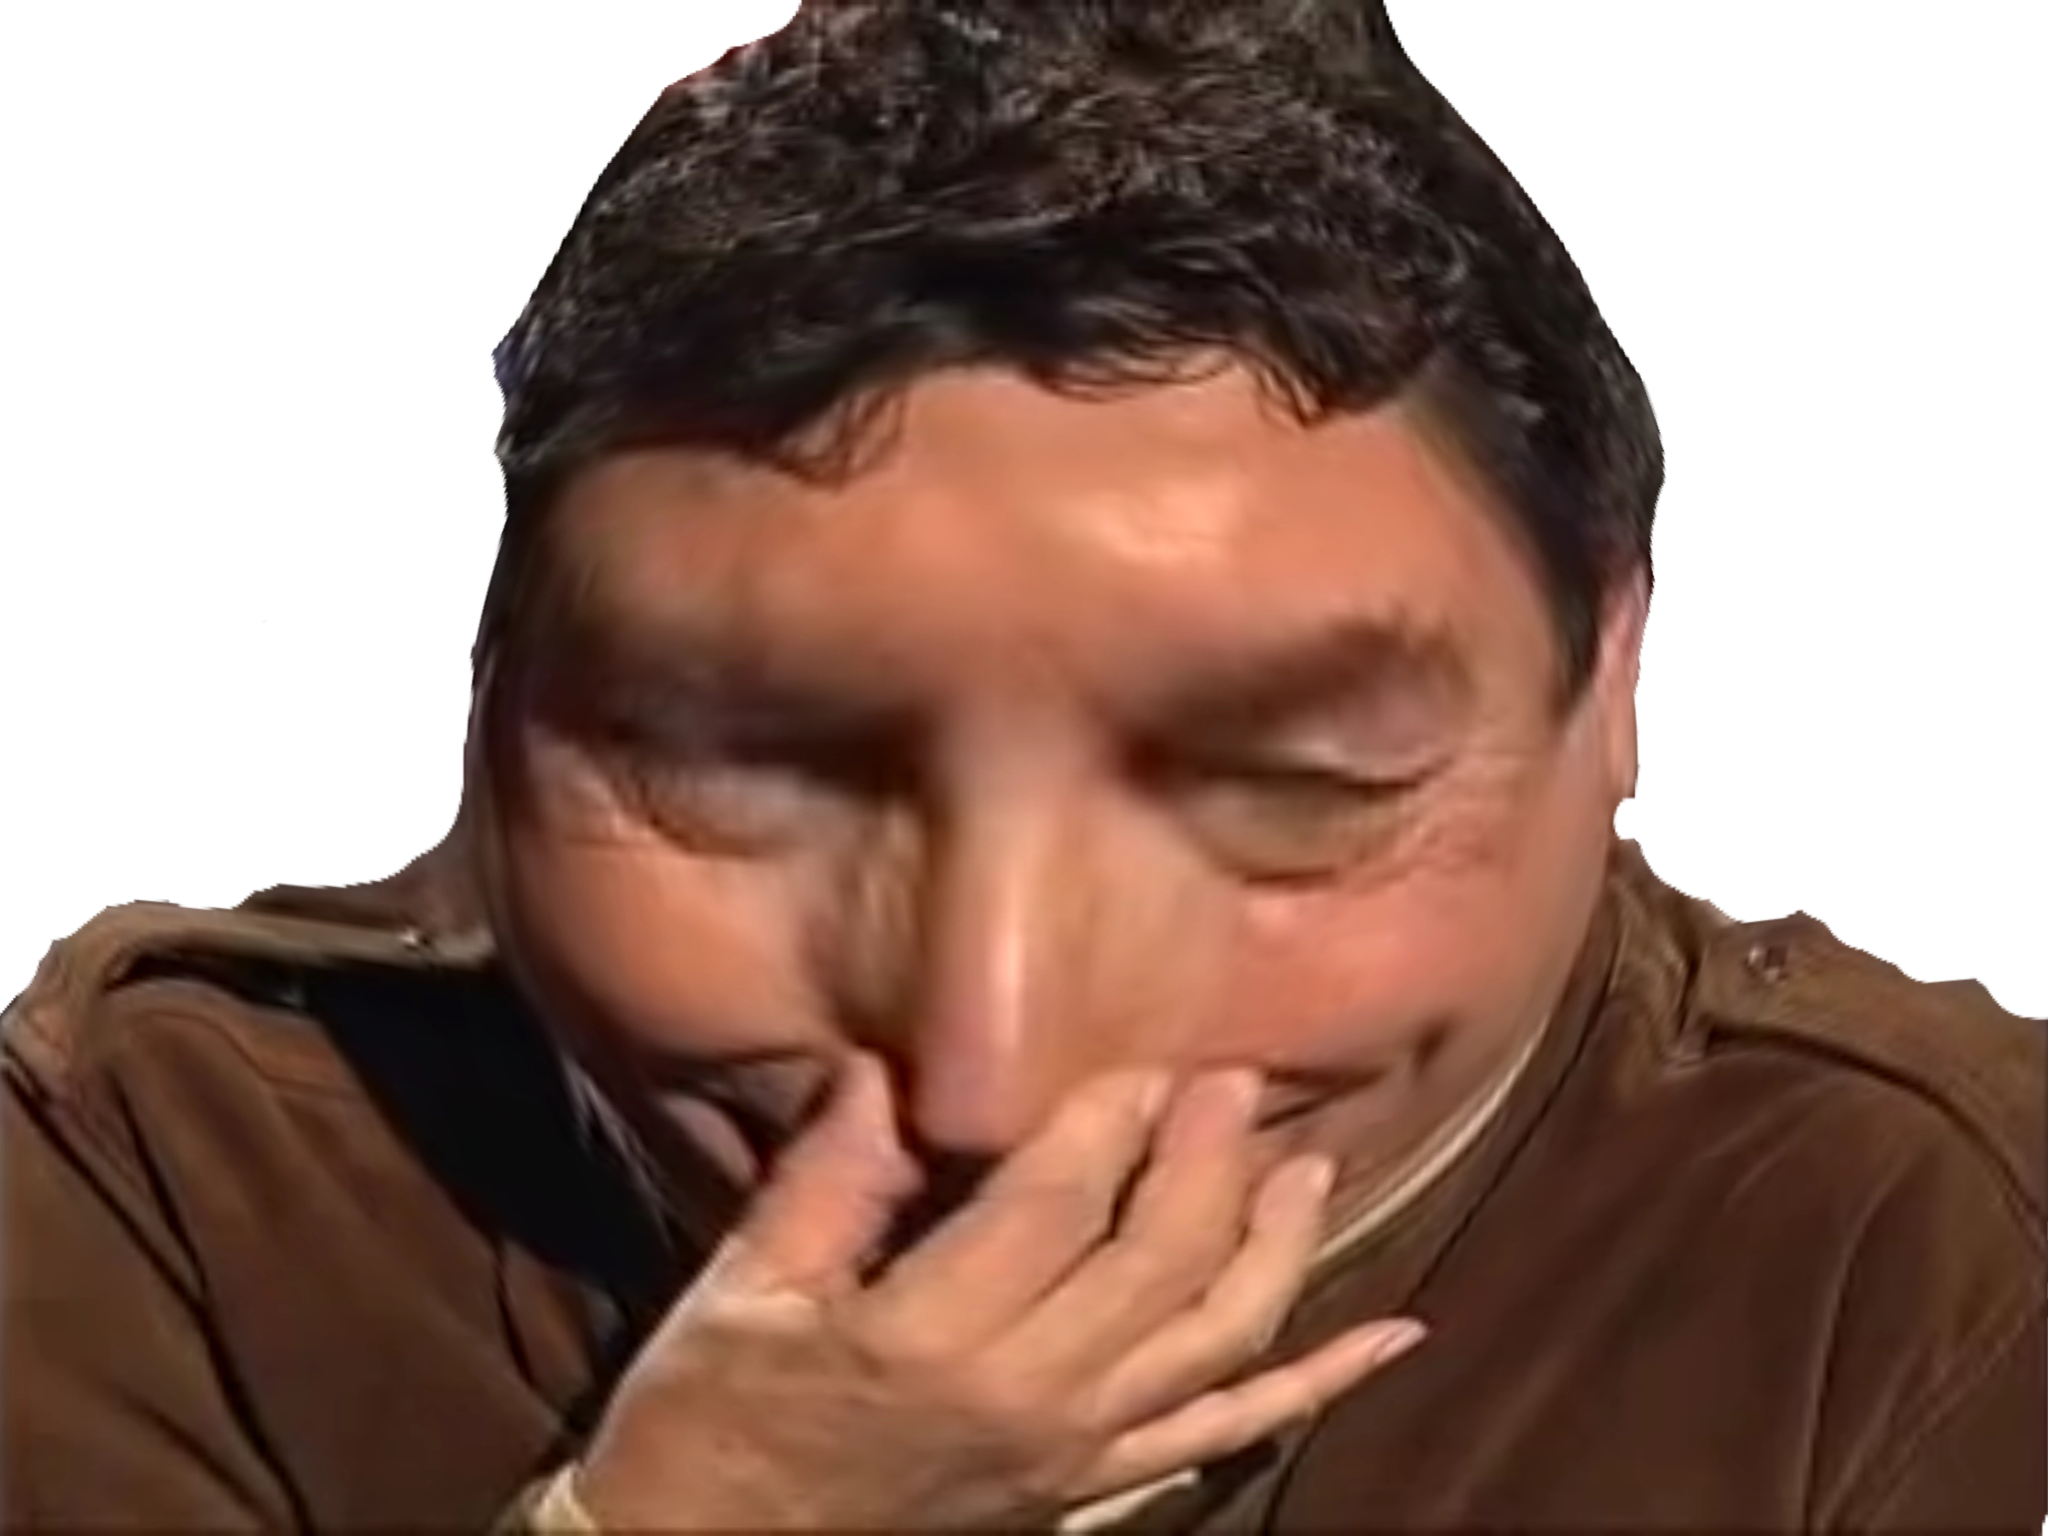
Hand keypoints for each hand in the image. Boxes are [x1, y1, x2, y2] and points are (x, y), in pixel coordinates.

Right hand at [573, 1054, 1426, 1530]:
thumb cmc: (705, 1426)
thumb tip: (884, 1070)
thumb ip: (824, 1180)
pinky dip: (1314, 1387)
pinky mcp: (1085, 1491)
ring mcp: (1069, 1456)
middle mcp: (1026, 1401)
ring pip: (1215, 1344)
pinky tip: (1393, 1340)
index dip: (1110, 1121)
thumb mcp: (740, 1295)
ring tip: (1312, 1169)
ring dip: (1276, 1251)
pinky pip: (1222, 1436)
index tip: (1141, 1058)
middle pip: (1159, 1263)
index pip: (1057, 1205)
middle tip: (1238, 1078)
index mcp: (931, 1339)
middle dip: (1209, 1162)